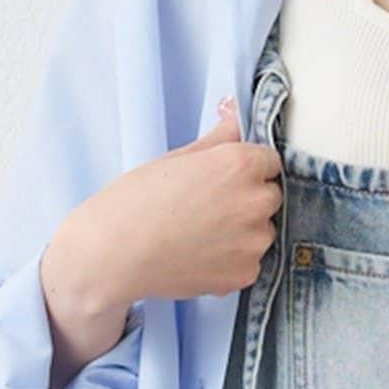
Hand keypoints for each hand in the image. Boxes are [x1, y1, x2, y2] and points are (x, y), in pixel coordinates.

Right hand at [43, 95, 283, 387]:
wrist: (116, 253)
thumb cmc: (137, 200)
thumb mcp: (177, 158)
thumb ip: (217, 139)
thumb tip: (235, 114)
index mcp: (241, 164)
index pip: (270, 161)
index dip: (248, 169)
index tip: (226, 179)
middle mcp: (256, 201)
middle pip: (271, 197)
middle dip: (250, 200)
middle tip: (211, 208)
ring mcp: (254, 242)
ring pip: (263, 232)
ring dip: (244, 233)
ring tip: (203, 235)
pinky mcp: (246, 273)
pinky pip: (250, 263)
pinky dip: (233, 261)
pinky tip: (201, 256)